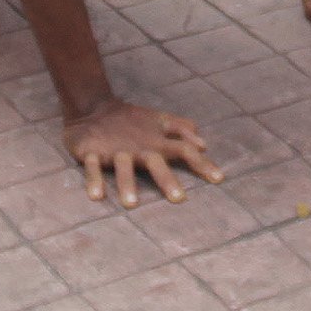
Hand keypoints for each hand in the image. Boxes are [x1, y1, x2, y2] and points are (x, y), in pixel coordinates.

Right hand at [65, 100, 222, 207]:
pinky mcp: (92, 152)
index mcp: (156, 140)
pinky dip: (94, 180)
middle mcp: (139, 146)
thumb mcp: (159, 120)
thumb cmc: (133, 120)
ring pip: (122, 167)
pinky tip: (96, 196)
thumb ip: (182, 130)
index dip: (202, 163)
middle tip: (179, 199)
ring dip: (127, 184)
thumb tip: (204, 145)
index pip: (184, 150)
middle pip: (155, 163)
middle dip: (166, 179)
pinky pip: (93, 167)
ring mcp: (115, 150)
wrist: (93, 106)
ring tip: (131, 205)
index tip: (218, 179)